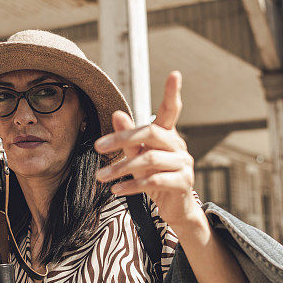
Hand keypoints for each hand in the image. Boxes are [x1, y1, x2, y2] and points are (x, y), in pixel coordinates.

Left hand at [94, 71, 203, 229]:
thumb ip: (128, 138)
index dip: (173, 92)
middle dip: (122, 138)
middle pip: (151, 132)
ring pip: (149, 159)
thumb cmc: (154, 178)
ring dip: (121, 168)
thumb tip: (117, 113)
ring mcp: (184, 164)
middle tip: (98, 146)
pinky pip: (154, 181)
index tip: (175, 73)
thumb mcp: (138, 157)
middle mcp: (178, 145)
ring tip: (101, 177)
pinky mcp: (183, 183)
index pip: (171, 110)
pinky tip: (116, 190)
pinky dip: (132, 185)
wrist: (174, 209)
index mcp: (168, 135)